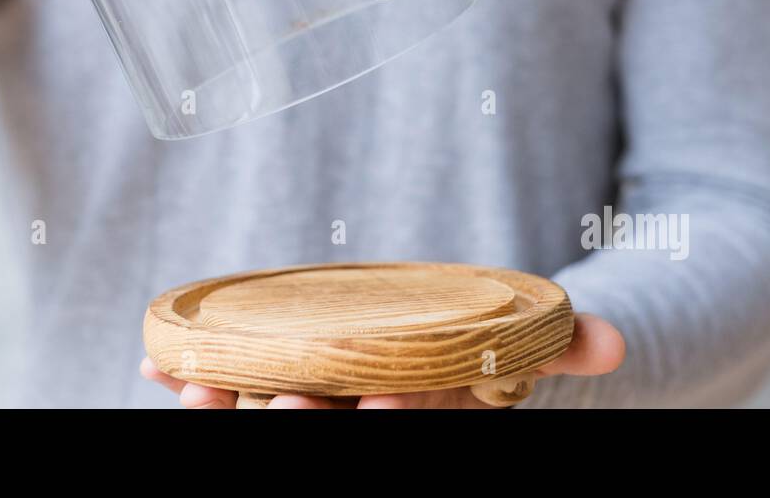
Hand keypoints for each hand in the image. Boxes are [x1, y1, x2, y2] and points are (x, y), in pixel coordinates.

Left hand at [140, 312, 625, 408]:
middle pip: (328, 427)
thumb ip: (560, 343)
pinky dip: (193, 377)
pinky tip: (154, 365)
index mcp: (422, 410)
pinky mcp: (276, 378)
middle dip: (303, 419)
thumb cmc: (483, 351)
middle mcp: (363, 414)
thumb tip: (615, 342)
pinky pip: (230, 385)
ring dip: (228, 407)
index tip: (380, 399)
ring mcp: (317, 400)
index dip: (393, 417)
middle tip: (278, 406)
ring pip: (268, 414)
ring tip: (194, 390)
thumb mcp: (522, 346)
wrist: (443, 349)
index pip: (408, 421)